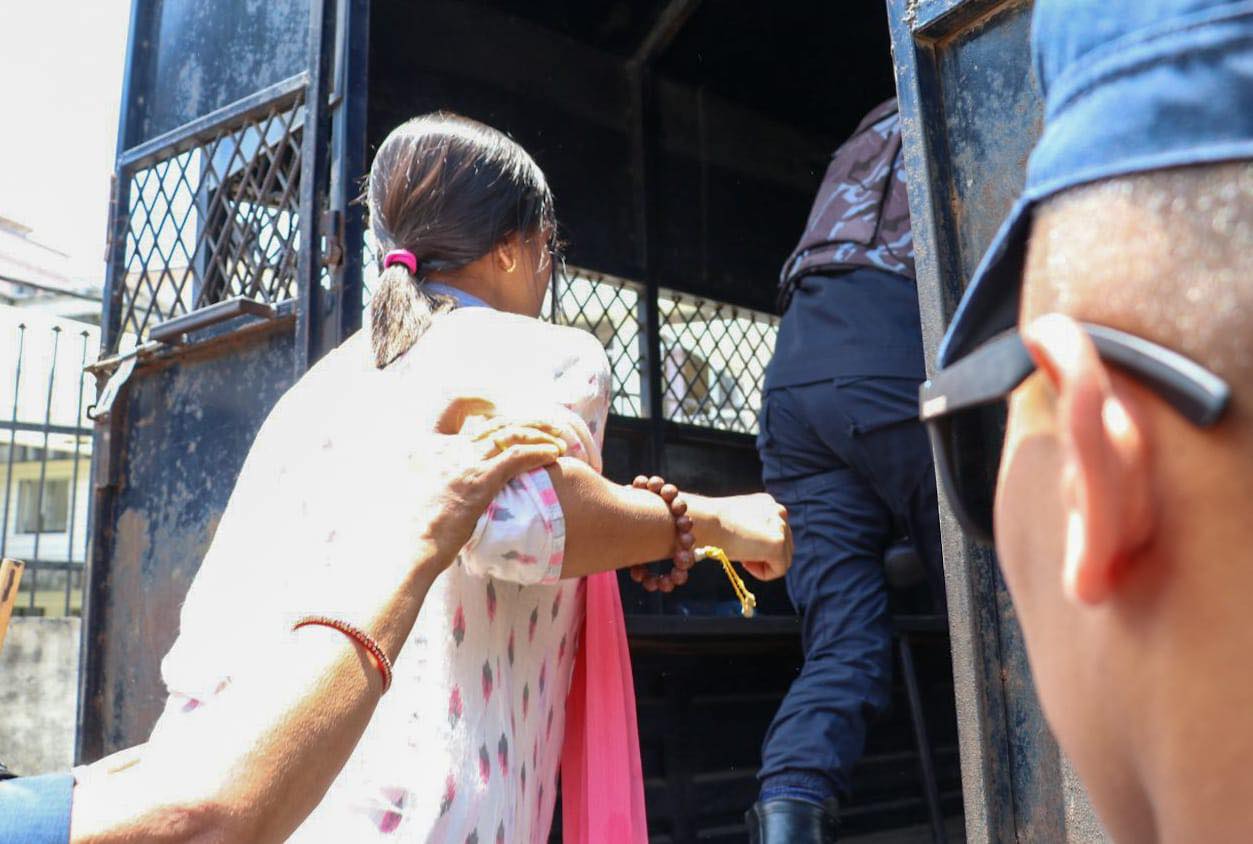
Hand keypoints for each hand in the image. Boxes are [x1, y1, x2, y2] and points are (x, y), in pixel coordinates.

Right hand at [406, 396, 570, 567]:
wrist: (418, 546)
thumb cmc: (422, 526)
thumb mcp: (422, 488)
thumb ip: (440, 472)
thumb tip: (458, 474)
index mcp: (430, 445)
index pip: (452, 405)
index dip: (478, 401)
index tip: (498, 409)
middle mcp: (447, 447)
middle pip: (494, 422)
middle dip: (526, 423)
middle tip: (549, 428)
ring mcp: (465, 461)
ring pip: (510, 435)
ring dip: (539, 436)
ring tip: (558, 442)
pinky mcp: (481, 479)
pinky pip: (517, 457)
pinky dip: (538, 453)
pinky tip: (553, 455)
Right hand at [693, 493, 791, 580]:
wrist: (706, 521)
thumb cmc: (713, 524)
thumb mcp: (739, 521)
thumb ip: (754, 528)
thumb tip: (758, 547)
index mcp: (769, 505)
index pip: (776, 533)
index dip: (758, 546)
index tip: (740, 547)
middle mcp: (779, 512)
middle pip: (785, 547)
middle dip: (764, 556)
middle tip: (741, 556)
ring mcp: (780, 527)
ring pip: (784, 560)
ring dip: (763, 564)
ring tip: (742, 558)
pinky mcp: (778, 543)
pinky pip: (778, 570)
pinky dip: (762, 573)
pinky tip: (744, 563)